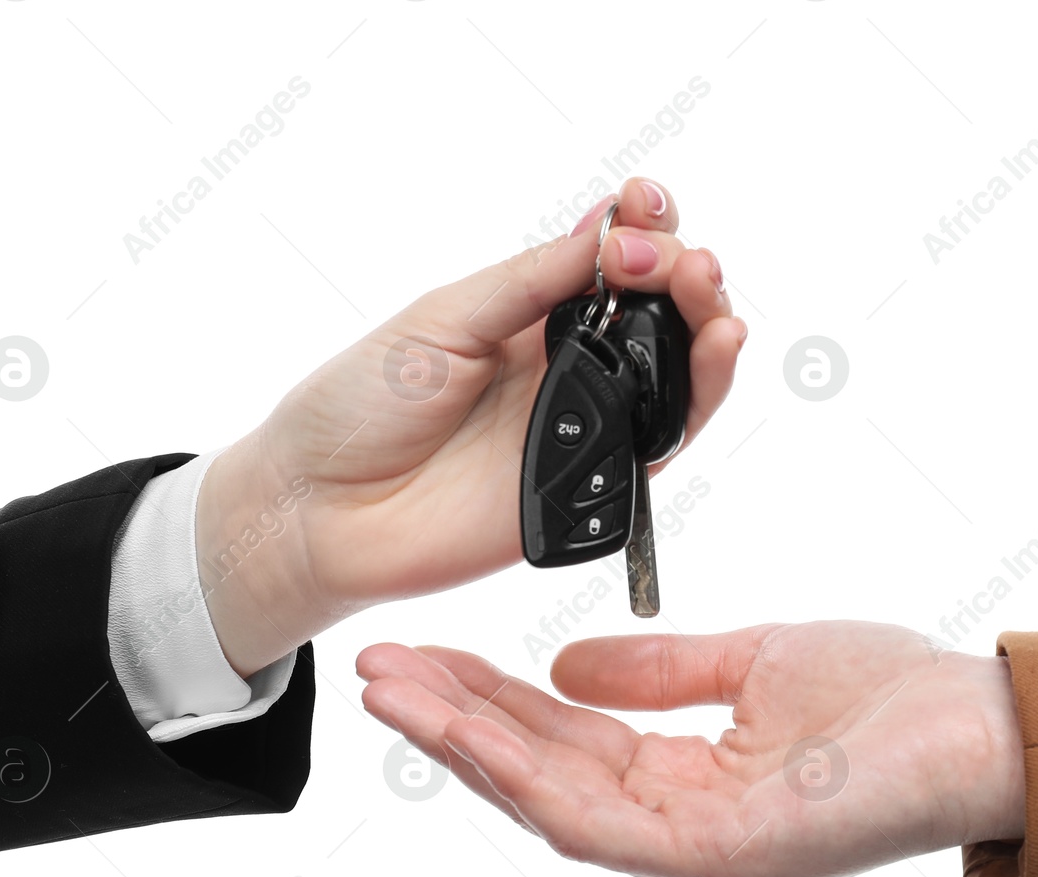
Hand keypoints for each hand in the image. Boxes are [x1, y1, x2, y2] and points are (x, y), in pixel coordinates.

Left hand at [198, 178, 744, 675]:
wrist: (322, 508)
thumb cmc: (360, 407)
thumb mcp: (442, 320)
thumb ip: (530, 283)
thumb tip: (607, 230)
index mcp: (531, 312)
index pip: (612, 257)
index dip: (640, 226)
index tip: (640, 207)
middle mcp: (571, 363)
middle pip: (662, 307)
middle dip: (682, 268)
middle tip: (670, 257)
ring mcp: (586, 422)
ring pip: (680, 369)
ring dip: (709, 320)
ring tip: (707, 288)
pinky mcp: (595, 481)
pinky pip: (667, 436)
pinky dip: (703, 392)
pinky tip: (715, 348)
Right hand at [356, 622, 1025, 876]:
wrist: (989, 723)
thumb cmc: (892, 699)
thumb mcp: (753, 664)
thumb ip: (660, 674)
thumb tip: (565, 668)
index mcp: (687, 789)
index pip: (566, 745)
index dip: (489, 700)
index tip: (424, 653)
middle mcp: (679, 834)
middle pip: (540, 778)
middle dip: (452, 722)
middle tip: (372, 671)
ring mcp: (697, 856)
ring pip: (549, 803)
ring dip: (463, 745)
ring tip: (389, 690)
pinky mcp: (723, 859)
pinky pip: (598, 820)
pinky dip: (522, 772)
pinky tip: (464, 726)